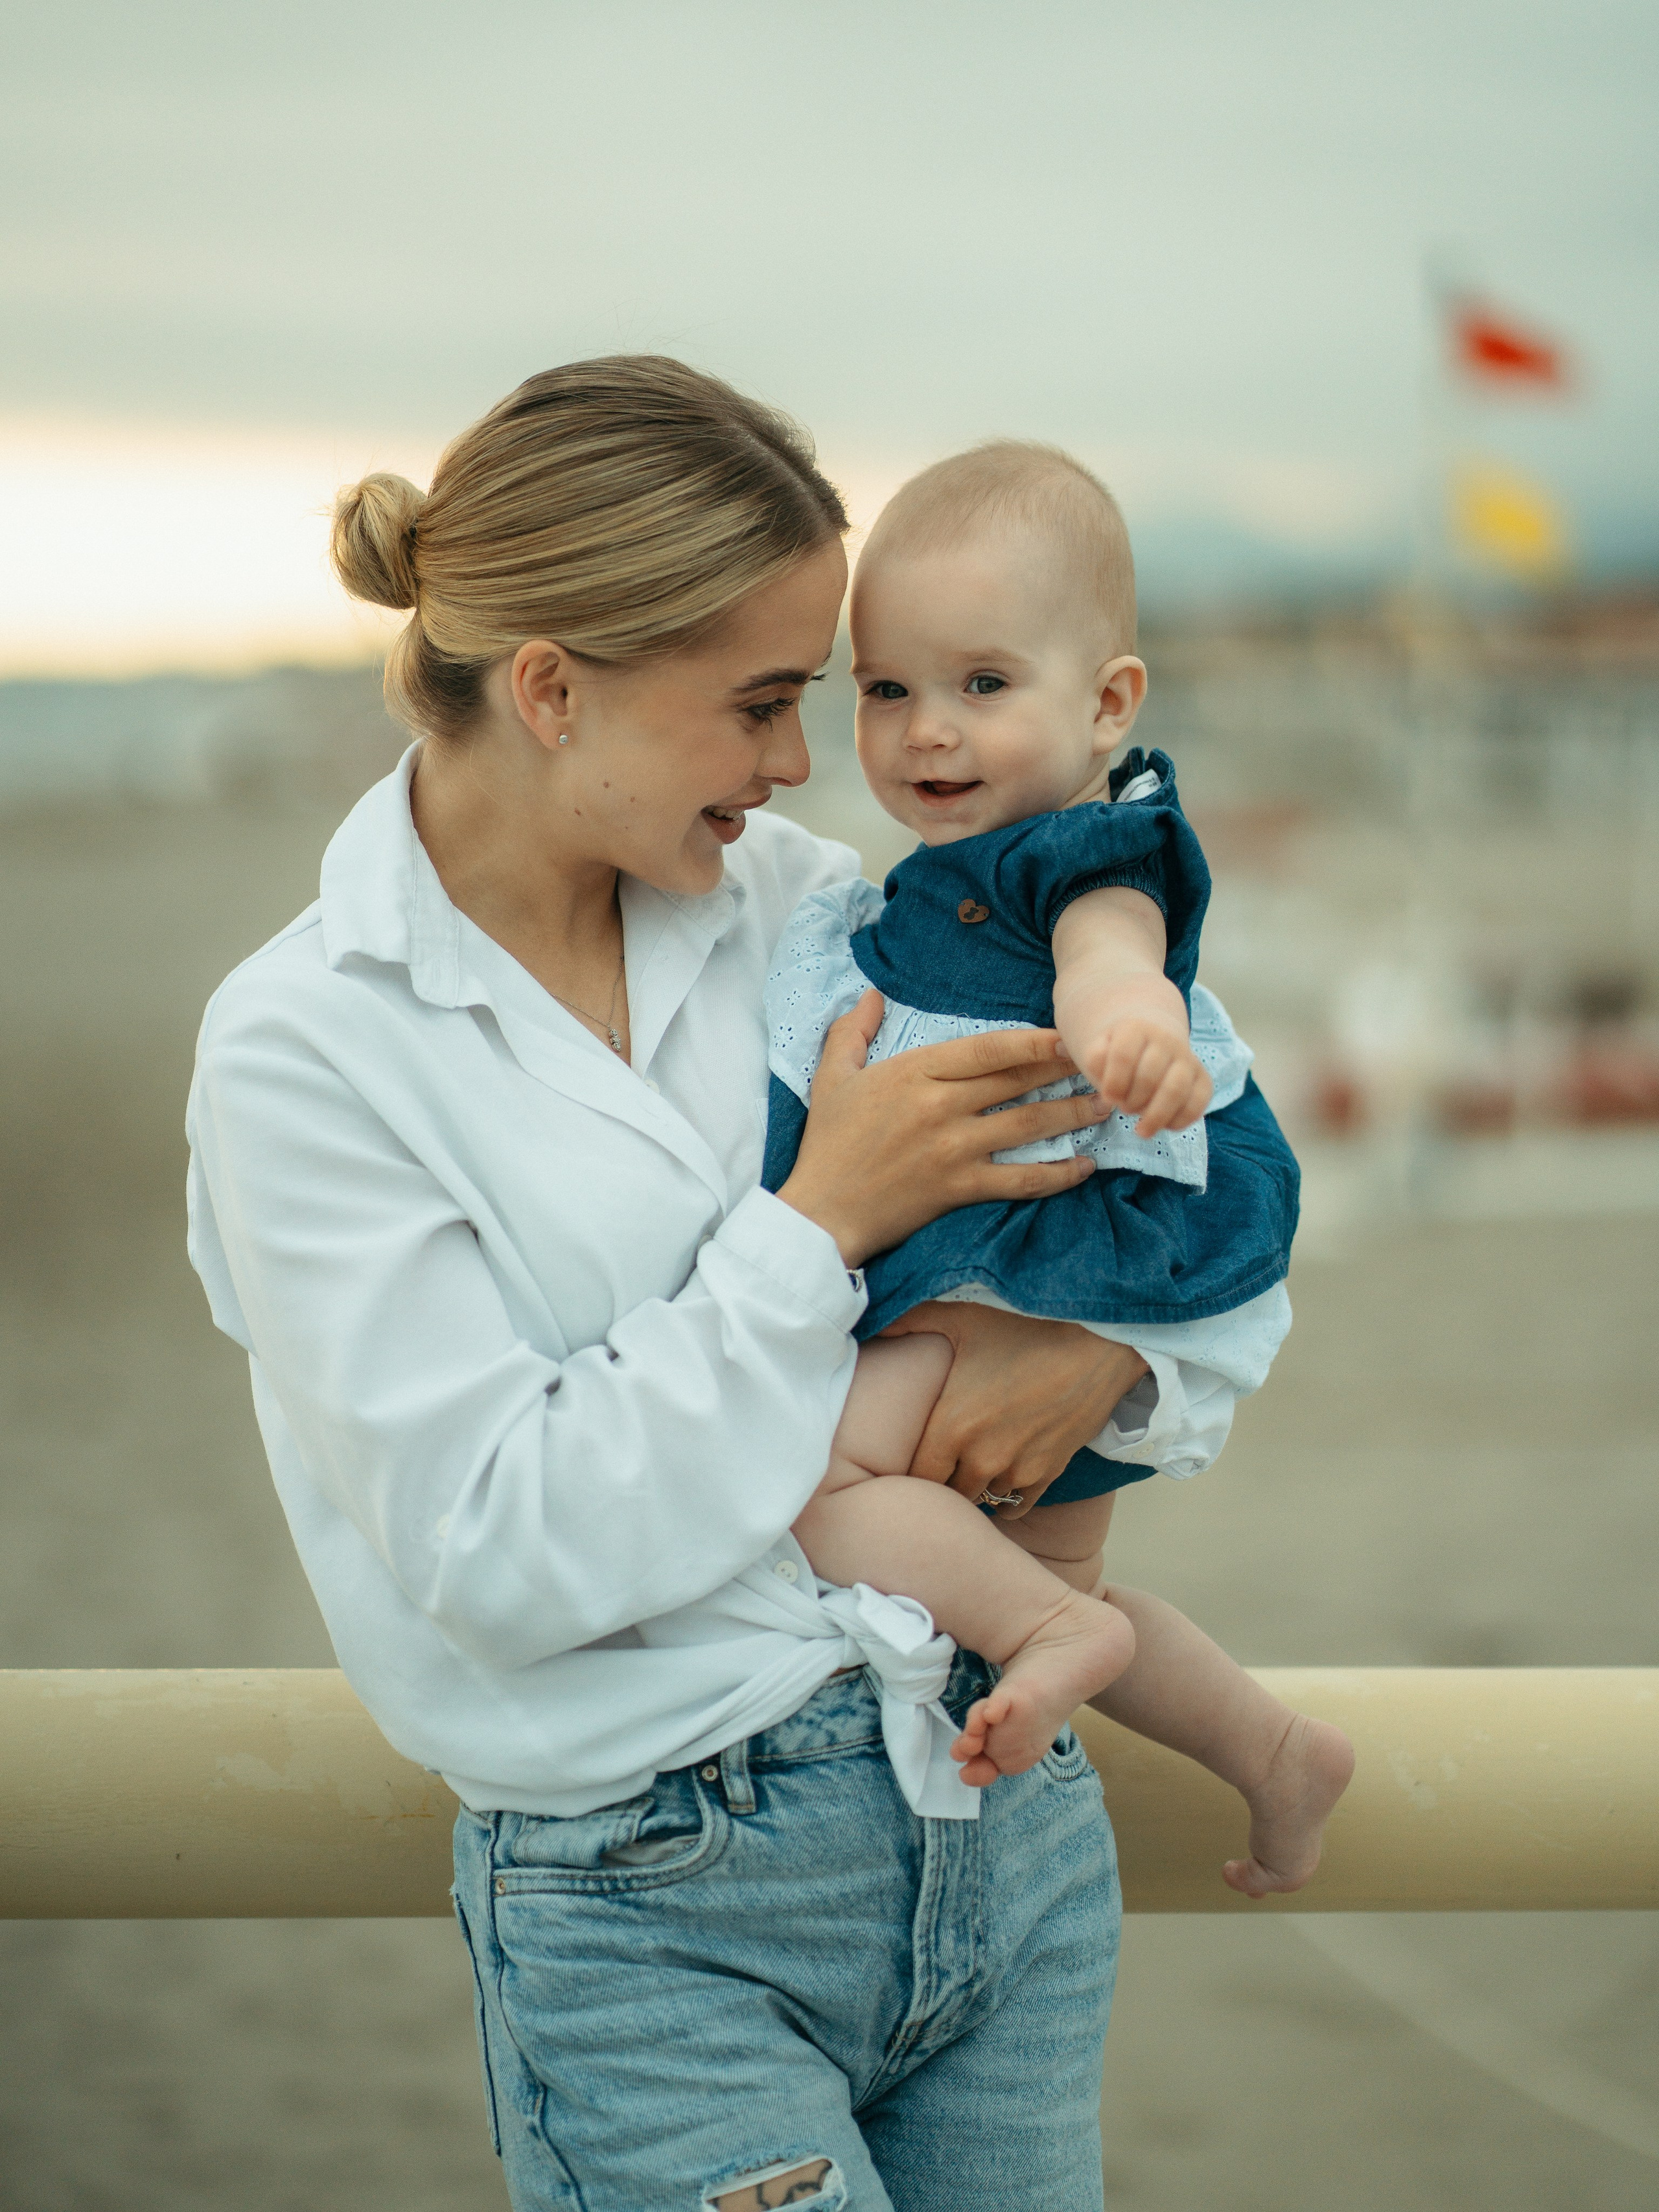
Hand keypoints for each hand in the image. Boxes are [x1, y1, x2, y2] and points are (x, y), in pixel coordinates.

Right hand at [776, 991, 1114, 1268]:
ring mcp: (954, 1148)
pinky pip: (1020, 1178)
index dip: (1030, 1040)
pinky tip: (1083, 1166)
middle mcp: (940, 1106)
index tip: (1064, 1035)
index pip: (986, 1049)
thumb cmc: (828, 1143)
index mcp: (914, 1073)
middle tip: (1099, 1061)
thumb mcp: (832, 1076)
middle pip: (1015, 1081)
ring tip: (1103, 1105)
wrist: (822, 1210)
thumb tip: (871, 994)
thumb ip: (853, 1030)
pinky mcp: (960, 1188)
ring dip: (1070, 1114)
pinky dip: (1056, 1174)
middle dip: (1062, 1069)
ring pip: (1026, 1125)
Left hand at [880, 1301, 1148, 1516]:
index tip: (907, 1458)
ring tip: (969, 1467)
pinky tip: (1003, 1476)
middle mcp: (982, 1457)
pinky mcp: (1049, 1472)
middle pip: (946, 1492)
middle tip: (937, 1463)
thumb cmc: (1026, 1326)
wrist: (1099, 1341)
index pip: (914, 1475)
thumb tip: (871, 1325)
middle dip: (940, 1480)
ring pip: (982, 1498)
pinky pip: (1018, 1504)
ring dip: (974, 1486)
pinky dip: (1008, 1495)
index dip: (907, 1470)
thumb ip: (909, 1322)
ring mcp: (1018, 1469)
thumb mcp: (961, 1316)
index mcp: (951, 1425)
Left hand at [1074, 986, 1211, 1137]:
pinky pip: (1199, 1100)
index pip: (1123, 1056)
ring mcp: (1187, 1058)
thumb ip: (1096, 1060)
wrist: (1151, 1039)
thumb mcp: (1100, 1050)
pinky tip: (1165, 1126)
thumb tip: (1107, 1082)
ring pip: (1177, 1089)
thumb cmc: (1119, 1053)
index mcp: (1135, 1029)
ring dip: (1157, 1116)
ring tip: (1142, 1131)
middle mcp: (1166, 1040)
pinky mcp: (1202, 1076)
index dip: (1113, 1082)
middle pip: (1150, 1076)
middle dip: (1133, 1101)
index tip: (1108, 1097)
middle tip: (1125, 1108)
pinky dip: (1182, 1119)